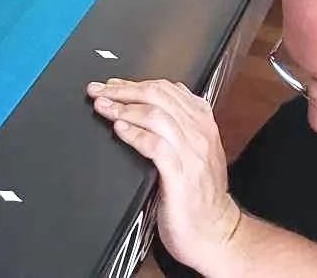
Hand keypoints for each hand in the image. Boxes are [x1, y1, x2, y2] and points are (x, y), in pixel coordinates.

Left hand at [89, 79, 241, 272]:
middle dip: (123, 90)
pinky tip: (119, 130)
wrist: (217, 234)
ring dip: (124, 108)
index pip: (167, 89)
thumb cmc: (200, 196)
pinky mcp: (180, 177)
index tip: (112, 84)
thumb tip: (144, 105)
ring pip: (155, 115)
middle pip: (158, 96)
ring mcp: (190, 154)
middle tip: (99, 91)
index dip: (135, 83)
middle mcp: (199, 134)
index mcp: (202, 124)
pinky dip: (135, 134)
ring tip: (103, 107)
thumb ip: (178, 127)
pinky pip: (156, 146)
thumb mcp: (195, 152)